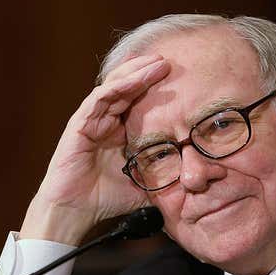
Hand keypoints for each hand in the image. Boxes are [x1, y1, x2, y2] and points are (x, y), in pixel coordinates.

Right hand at [20, 54, 169, 244]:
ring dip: (135, 73)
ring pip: (114, 86)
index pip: (139, 100)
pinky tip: (133, 80)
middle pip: (127, 87)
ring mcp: (91, 120)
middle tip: (170, 61)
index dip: (156, 87)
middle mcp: (105, 121)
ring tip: (156, 63)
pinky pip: (99, 99)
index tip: (181, 78)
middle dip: (148, 72)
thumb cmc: (106, 199)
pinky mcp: (79, 124)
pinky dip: (116, 87)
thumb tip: (199, 177)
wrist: (75, 213)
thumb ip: (166, 175)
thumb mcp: (146, 183)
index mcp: (119, 131)